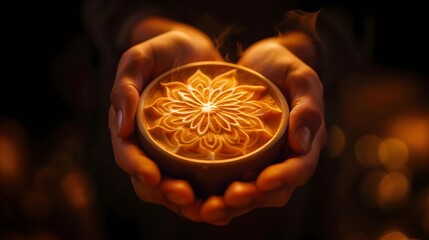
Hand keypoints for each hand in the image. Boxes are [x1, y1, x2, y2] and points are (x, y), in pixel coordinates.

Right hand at [109, 17, 222, 221]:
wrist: (197, 51)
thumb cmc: (165, 50)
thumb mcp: (141, 57)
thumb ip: (125, 85)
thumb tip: (119, 128)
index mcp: (131, 128)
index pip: (127, 155)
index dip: (137, 169)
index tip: (153, 177)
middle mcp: (151, 146)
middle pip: (151, 181)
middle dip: (166, 193)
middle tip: (187, 197)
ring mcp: (175, 152)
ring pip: (176, 187)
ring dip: (189, 204)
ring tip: (208, 209)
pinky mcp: (200, 153)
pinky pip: (202, 180)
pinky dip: (210, 195)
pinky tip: (226, 203)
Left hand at [197, 32, 326, 224]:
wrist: (257, 63)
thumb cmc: (282, 65)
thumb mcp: (300, 76)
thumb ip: (308, 104)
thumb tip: (302, 143)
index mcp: (305, 142)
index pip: (299, 168)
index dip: (284, 178)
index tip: (264, 180)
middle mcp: (284, 157)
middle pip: (274, 190)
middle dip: (253, 197)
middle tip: (230, 199)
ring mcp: (261, 160)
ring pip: (250, 192)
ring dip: (232, 204)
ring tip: (209, 207)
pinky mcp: (238, 158)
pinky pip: (229, 181)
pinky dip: (215, 193)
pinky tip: (195, 196)